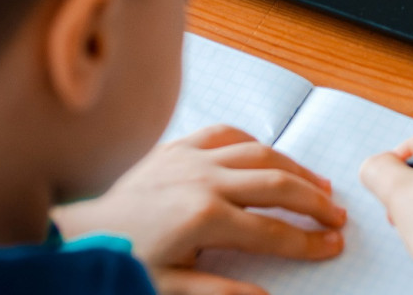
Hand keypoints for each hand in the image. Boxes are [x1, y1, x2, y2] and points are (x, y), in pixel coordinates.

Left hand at [53, 125, 345, 294]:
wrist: (73, 234)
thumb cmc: (121, 261)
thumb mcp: (168, 288)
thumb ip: (220, 292)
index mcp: (204, 218)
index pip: (273, 230)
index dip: (308, 240)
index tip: (334, 245)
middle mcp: (203, 179)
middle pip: (277, 183)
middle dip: (314, 200)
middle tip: (339, 216)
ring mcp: (189, 157)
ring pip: (259, 151)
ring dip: (295, 167)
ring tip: (320, 186)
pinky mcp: (174, 145)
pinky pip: (225, 132)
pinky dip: (254, 141)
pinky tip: (270, 153)